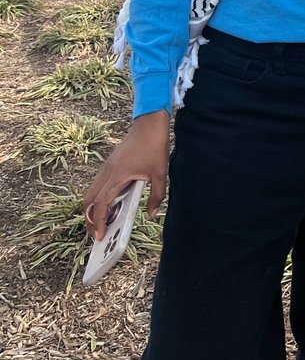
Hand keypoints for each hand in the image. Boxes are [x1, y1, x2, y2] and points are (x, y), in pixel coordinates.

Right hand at [84, 110, 170, 240]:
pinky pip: (99, 185)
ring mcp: (107, 168)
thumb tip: (152, 215)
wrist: (149, 123)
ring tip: (103, 224)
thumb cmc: (155, 146)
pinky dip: (99, 199)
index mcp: (117, 176)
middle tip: (97, 235)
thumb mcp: (161, 173)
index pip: (101, 204)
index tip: (100, 237)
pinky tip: (111, 206)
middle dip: (90, 220)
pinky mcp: (110, 165)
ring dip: (93, 209)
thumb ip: (157, 196)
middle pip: (89, 201)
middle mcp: (107, 172)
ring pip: (92, 192)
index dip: (98, 222)